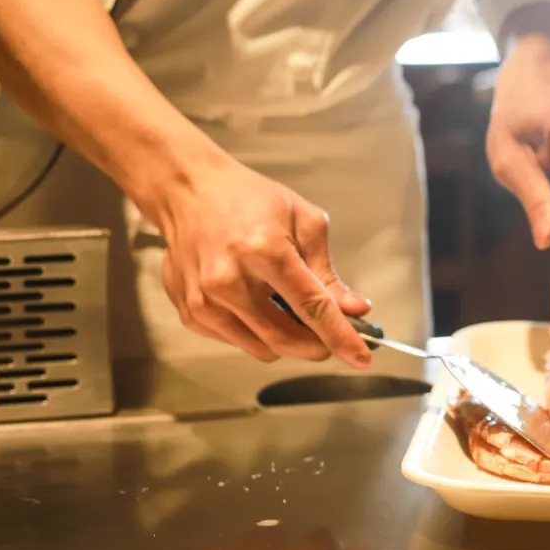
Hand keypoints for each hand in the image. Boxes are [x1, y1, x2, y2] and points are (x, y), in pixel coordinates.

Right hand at [144, 156, 372, 365]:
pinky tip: (257, 304)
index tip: (361, 357)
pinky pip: (237, 342)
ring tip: (289, 309)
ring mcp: (204, 300)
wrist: (187, 191)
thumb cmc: (248, 199)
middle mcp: (228, 280)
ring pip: (262, 348)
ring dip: (287, 341)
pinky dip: (257, 333)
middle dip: (317, 346)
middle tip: (332, 336)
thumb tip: (353, 310)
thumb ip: (327, 272)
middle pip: (285, 338)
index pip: (310, 307)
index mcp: (263, 251)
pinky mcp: (190, 313)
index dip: (340, 337)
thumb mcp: (303, 221)